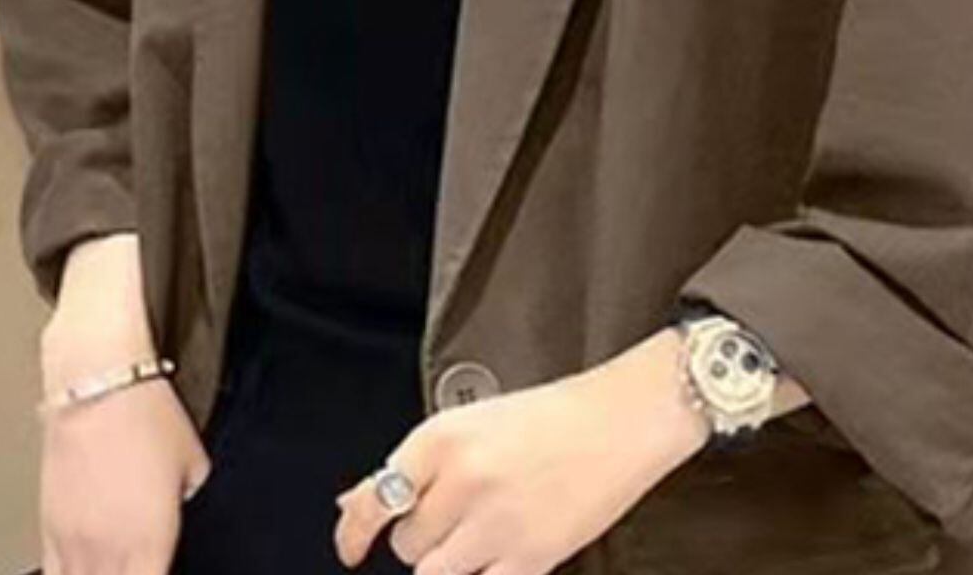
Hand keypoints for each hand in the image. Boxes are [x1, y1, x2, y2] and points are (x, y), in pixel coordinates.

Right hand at [37, 374, 208, 574]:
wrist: (99, 389)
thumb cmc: (149, 417)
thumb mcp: (193, 460)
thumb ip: (187, 497)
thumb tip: (179, 505)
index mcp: (152, 540)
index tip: (162, 570)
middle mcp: (110, 550)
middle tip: (139, 566)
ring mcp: (73, 543)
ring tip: (113, 569)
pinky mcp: (46, 528)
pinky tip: (82, 571)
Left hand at [332, 327, 708, 574]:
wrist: (622, 419)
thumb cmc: (553, 414)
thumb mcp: (475, 422)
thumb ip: (417, 465)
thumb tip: (356, 503)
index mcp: (444, 436)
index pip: (377, 498)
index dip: (355, 532)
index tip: (350, 548)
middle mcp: (462, 478)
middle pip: (407, 543)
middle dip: (425, 537)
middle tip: (458, 517)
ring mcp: (494, 522)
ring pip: (433, 574)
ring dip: (448, 564)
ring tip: (479, 539)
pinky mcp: (529, 558)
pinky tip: (493, 561)